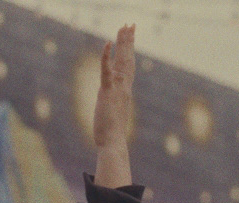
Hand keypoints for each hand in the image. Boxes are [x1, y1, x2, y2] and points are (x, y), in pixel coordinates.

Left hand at [92, 25, 135, 152]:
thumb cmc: (111, 134)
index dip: (130, 51)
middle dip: (128, 41)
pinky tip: (107, 43)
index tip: (131, 38)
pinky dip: (106, 56)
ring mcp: (117, 88)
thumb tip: (110, 105)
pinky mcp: (107, 91)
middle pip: (127, 59)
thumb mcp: (113, 115)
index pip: (129, 67)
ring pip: (121, 60)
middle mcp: (124, 87)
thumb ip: (112, 105)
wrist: (113, 142)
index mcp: (125, 91)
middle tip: (130, 25)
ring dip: (122, 42)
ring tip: (124, 27)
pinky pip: (106, 70)